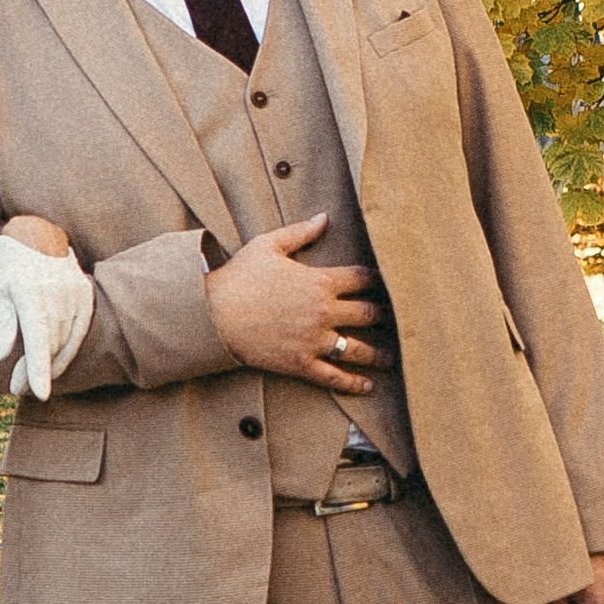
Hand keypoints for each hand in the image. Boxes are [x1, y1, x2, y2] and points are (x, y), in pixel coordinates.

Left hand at [0, 220, 94, 400]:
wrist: (38, 234)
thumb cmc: (11, 266)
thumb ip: (1, 323)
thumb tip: (1, 355)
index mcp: (30, 291)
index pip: (38, 338)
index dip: (39, 368)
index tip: (40, 393)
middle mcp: (56, 292)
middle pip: (50, 345)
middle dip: (34, 371)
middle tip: (15, 388)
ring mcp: (75, 293)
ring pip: (65, 342)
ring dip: (50, 364)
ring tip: (30, 378)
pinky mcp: (85, 294)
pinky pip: (79, 332)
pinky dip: (67, 351)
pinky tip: (53, 364)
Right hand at [206, 217, 386, 391]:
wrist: (211, 313)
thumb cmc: (238, 277)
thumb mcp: (268, 246)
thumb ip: (301, 232)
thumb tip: (325, 218)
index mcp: (319, 281)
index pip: (362, 279)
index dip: (377, 280)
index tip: (385, 283)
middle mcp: (323, 312)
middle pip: (368, 314)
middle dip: (383, 315)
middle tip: (392, 318)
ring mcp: (314, 341)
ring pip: (358, 349)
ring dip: (377, 354)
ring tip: (389, 358)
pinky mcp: (300, 364)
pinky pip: (333, 376)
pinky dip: (353, 383)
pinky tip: (366, 386)